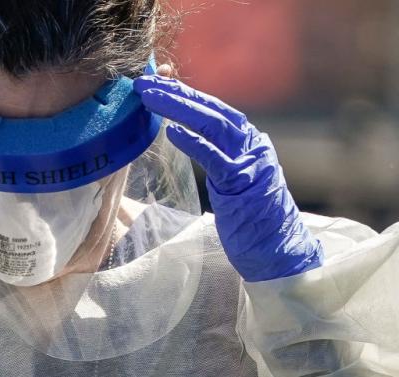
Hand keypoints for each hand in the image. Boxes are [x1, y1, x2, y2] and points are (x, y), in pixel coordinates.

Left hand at [134, 75, 322, 281]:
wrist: (278, 249)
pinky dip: (193, 142)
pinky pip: (215, 158)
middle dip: (175, 93)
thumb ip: (214, 154)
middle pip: (210, 109)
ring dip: (178, 108)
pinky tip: (172, 132)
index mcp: (248, 141)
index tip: (154, 82)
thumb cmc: (250, 216)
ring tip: (149, 98)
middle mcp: (252, 144)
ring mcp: (250, 161)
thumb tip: (184, 133)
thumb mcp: (230, 178)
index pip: (212, 108)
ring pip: (212, 124)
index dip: (182, 92)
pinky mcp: (243, 183)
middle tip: (143, 83)